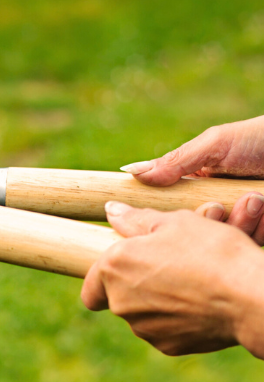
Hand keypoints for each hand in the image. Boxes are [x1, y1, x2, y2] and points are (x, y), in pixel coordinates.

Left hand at [81, 201, 263, 357]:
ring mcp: (144, 328)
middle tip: (169, 269)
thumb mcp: (175, 222)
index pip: (90, 287)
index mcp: (113, 269)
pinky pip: (165, 330)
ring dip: (157, 302)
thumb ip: (136, 219)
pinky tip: (200, 304)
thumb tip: (111, 210)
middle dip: (138, 285)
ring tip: (190, 284)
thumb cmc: (211, 252)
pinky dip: (177, 320)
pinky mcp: (168, 346)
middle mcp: (120, 303)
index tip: (123, 272)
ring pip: (142, 314)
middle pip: (118, 297)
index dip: (102, 280)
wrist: (250, 297)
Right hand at [119, 116, 263, 242]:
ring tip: (255, 199)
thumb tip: (130, 173)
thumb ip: (174, 162)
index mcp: (199, 186)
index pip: (170, 209)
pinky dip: (258, 226)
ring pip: (223, 239)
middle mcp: (218, 206)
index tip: (160, 218)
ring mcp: (242, 221)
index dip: (164, 216)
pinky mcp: (262, 232)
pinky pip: (250, 243)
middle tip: (215, 207)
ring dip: (239, 222)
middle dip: (205, 221)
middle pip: (194, 231)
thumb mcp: (214, 144)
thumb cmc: (261, 138)